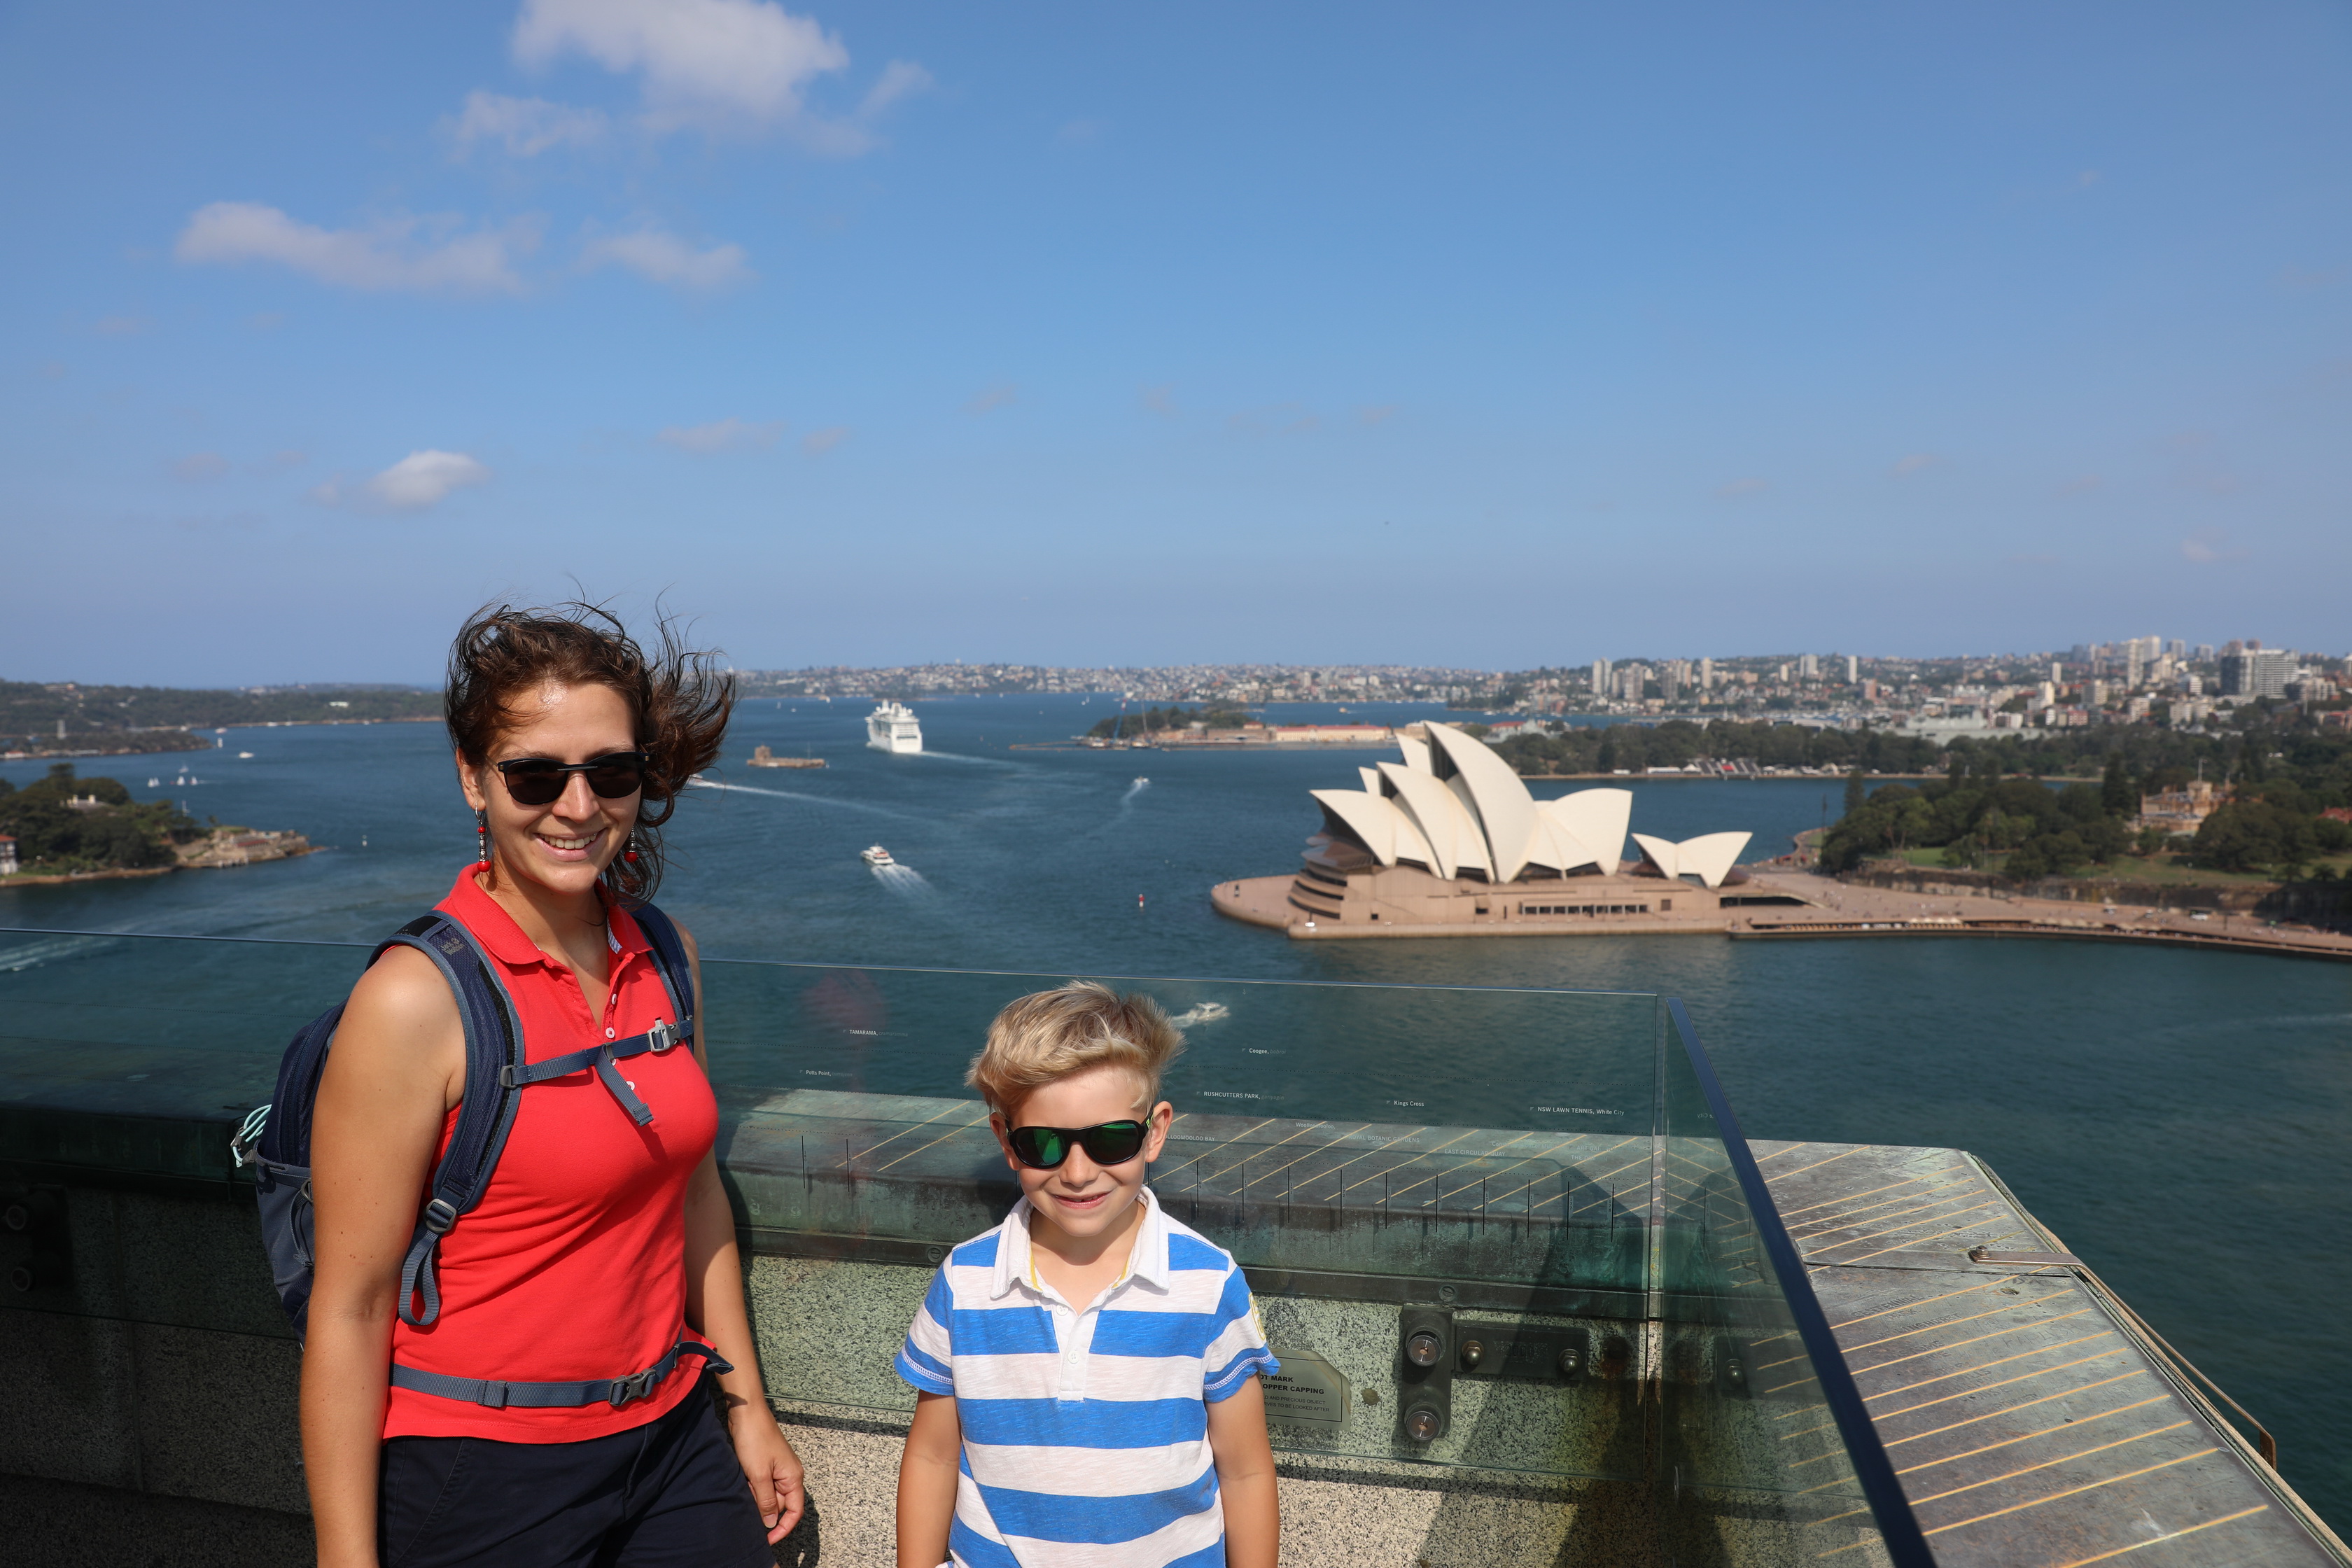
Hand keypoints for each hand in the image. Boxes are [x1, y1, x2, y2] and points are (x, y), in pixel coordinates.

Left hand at [729, 1404, 806, 1543]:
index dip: (783, 1528)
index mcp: (793, 1477)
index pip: (794, 1511)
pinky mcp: (766, 1465)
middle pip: (779, 1504)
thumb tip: (770, 1522)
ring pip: (768, 1495)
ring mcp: (778, 1469)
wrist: (746, 1414)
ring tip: (745, 1483)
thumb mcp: (759, 1475)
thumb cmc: (755, 1439)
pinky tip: (744, 1479)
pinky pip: (761, 1485)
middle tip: (748, 1497)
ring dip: (755, 1496)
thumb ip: (765, 1501)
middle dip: (762, 1507)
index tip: (768, 1539)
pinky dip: (752, 1487)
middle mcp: (789, 1475)